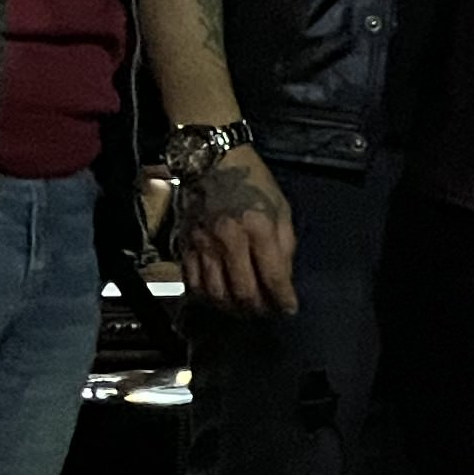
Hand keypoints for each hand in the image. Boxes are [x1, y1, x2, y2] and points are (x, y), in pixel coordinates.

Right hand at [172, 146, 298, 314]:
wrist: (211, 161)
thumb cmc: (252, 183)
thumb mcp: (281, 208)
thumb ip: (285, 245)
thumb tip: (284, 279)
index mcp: (258, 227)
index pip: (273, 277)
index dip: (283, 300)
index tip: (290, 310)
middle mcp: (229, 240)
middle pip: (243, 292)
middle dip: (259, 309)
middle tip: (267, 313)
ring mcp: (203, 245)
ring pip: (216, 294)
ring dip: (233, 309)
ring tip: (245, 309)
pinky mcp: (184, 246)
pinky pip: (193, 284)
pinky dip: (207, 298)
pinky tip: (219, 298)